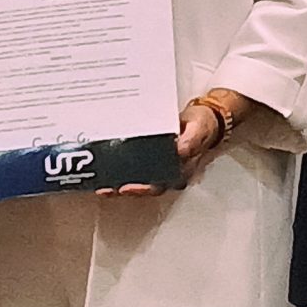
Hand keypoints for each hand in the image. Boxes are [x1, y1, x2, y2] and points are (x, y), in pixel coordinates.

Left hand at [102, 91, 244, 197]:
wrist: (204, 117)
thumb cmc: (203, 125)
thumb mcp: (200, 129)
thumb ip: (192, 140)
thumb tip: (180, 151)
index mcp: (180, 170)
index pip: (158, 186)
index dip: (141, 190)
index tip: (126, 188)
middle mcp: (168, 172)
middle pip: (143, 187)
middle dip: (123, 190)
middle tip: (107, 190)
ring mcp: (159, 166)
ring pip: (137, 180)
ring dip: (119, 182)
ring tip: (102, 185)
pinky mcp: (151, 157)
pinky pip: (135, 166)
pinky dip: (121, 169)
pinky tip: (108, 167)